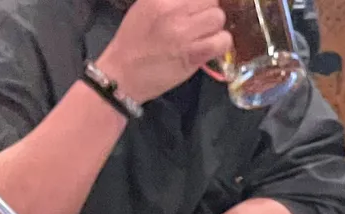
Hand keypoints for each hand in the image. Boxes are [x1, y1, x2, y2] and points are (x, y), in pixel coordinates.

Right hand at [98, 0, 230, 103]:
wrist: (122, 75)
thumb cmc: (132, 41)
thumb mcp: (144, 6)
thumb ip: (169, 0)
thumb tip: (191, 0)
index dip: (200, 1)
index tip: (196, 8)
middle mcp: (174, 11)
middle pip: (211, 0)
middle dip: (207, 11)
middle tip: (198, 24)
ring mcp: (185, 33)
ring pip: (218, 18)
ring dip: (214, 27)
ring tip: (202, 36)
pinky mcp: (194, 54)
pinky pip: (222, 41)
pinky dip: (220, 44)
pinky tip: (209, 48)